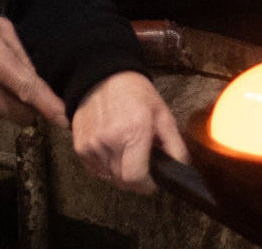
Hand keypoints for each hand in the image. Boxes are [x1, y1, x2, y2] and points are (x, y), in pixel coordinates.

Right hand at [71, 70, 187, 194]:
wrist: (103, 76)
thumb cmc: (135, 94)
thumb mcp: (163, 115)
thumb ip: (175, 146)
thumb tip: (181, 169)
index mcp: (133, 132)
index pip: (135, 178)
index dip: (146, 186)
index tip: (152, 182)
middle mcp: (110, 140)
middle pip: (122, 181)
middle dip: (135, 179)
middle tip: (141, 163)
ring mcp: (92, 143)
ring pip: (108, 176)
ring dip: (119, 172)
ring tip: (125, 152)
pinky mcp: (80, 145)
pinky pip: (94, 169)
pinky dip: (104, 166)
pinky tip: (111, 150)